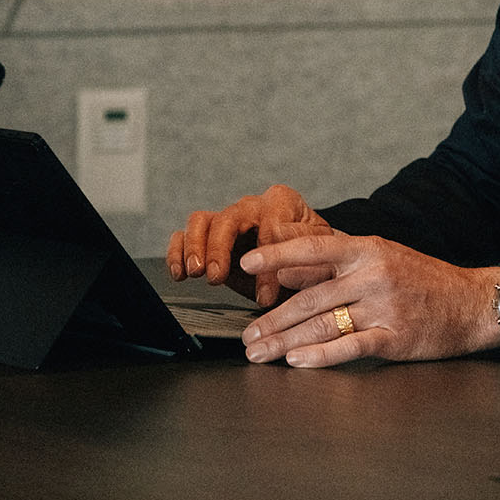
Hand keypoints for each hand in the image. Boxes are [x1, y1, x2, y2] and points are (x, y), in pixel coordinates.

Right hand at [166, 185, 334, 306]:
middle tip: (218, 277)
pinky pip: (185, 235)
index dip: (267, 262)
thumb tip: (283, 264)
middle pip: (228, 218)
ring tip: (196, 272)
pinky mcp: (210, 237)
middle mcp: (252, 207)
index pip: (270, 228)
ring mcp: (228, 220)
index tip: (266, 296)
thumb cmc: (316, 258)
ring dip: (195, 246)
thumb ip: (306, 254)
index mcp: (283, 202)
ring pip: (202, 221)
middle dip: (220, 248)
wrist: (307, 266)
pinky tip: (179, 273)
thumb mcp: (322, 255)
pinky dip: (178, 252)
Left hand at [235, 235, 499, 366]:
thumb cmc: (423, 279)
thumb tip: (287, 265)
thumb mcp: (381, 255)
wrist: (473, 303)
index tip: (247, 262)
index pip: (313, 249)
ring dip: (286, 341)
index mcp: (367, 250)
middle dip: (273, 319)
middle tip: (247, 335)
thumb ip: (336, 259)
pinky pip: (352, 346)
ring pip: (324, 324)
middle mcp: (373, 275)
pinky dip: (322, 356)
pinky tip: (298, 361)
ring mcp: (385, 307)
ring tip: (261, 352)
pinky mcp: (396, 337)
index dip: (277, 254)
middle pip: (311, 298)